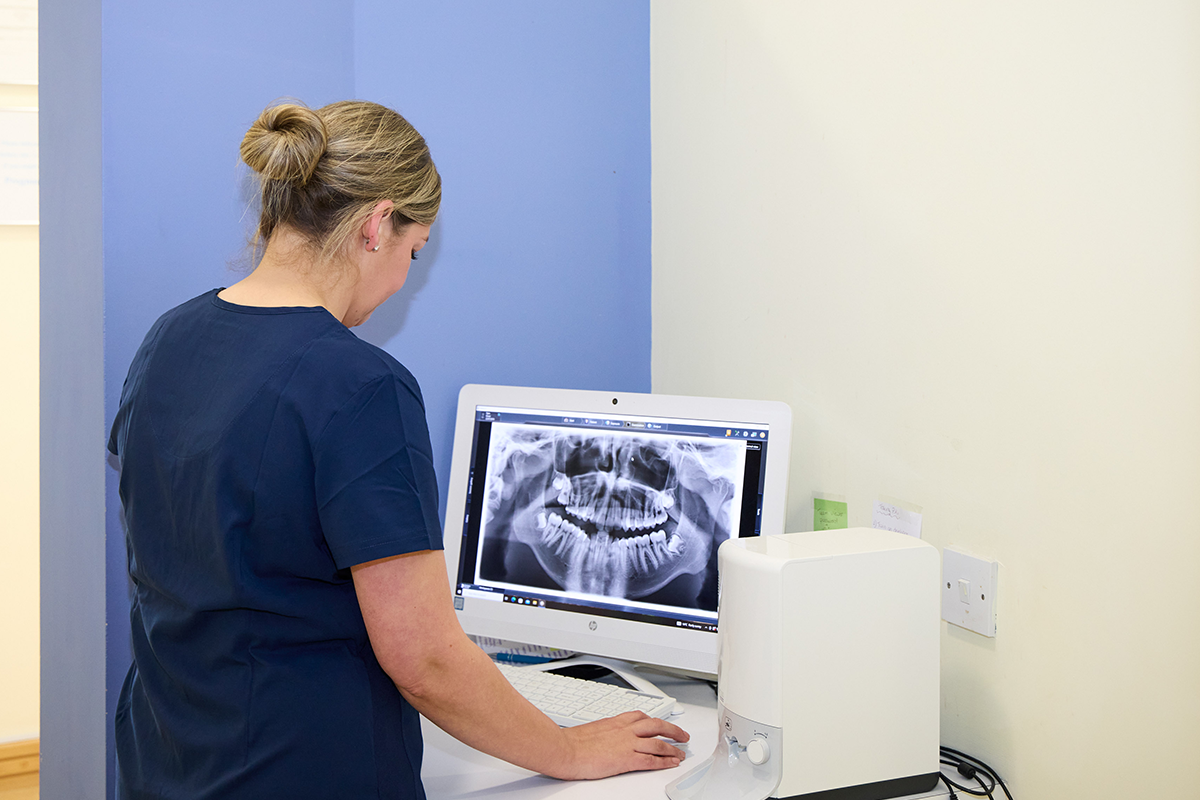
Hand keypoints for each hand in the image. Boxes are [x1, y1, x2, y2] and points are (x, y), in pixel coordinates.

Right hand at [547, 711, 689, 779]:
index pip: (641, 716)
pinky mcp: (627, 759)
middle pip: (657, 725)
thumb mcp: (590, 730)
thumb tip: (603, 737)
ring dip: (673, 748)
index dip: (653, 721)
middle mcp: (625, 729)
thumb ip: (603, 732)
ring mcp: (628, 743)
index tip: (660, 724)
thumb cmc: (571, 742)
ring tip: (681, 753)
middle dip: (672, 730)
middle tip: (682, 734)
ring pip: (659, 742)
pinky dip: (665, 761)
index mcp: (615, 721)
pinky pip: (652, 759)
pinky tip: (672, 763)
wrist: (565, 749)